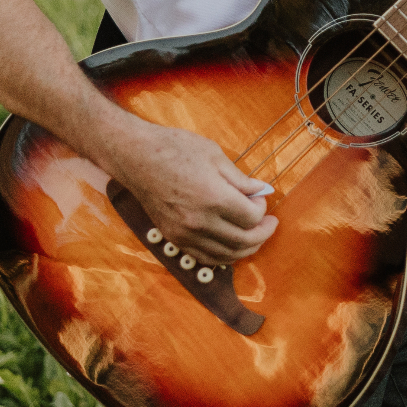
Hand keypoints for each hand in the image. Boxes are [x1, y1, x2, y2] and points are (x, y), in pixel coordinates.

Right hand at [101, 119, 278, 262]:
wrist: (136, 157)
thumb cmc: (176, 149)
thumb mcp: (215, 156)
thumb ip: (241, 179)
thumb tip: (262, 192)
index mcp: (213, 198)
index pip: (251, 217)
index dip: (263, 209)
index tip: (261, 198)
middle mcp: (199, 222)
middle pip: (243, 241)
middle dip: (263, 233)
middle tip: (270, 223)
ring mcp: (184, 234)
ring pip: (226, 255)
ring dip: (247, 248)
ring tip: (256, 235)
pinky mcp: (173, 238)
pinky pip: (205, 257)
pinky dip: (224, 256)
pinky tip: (232, 245)